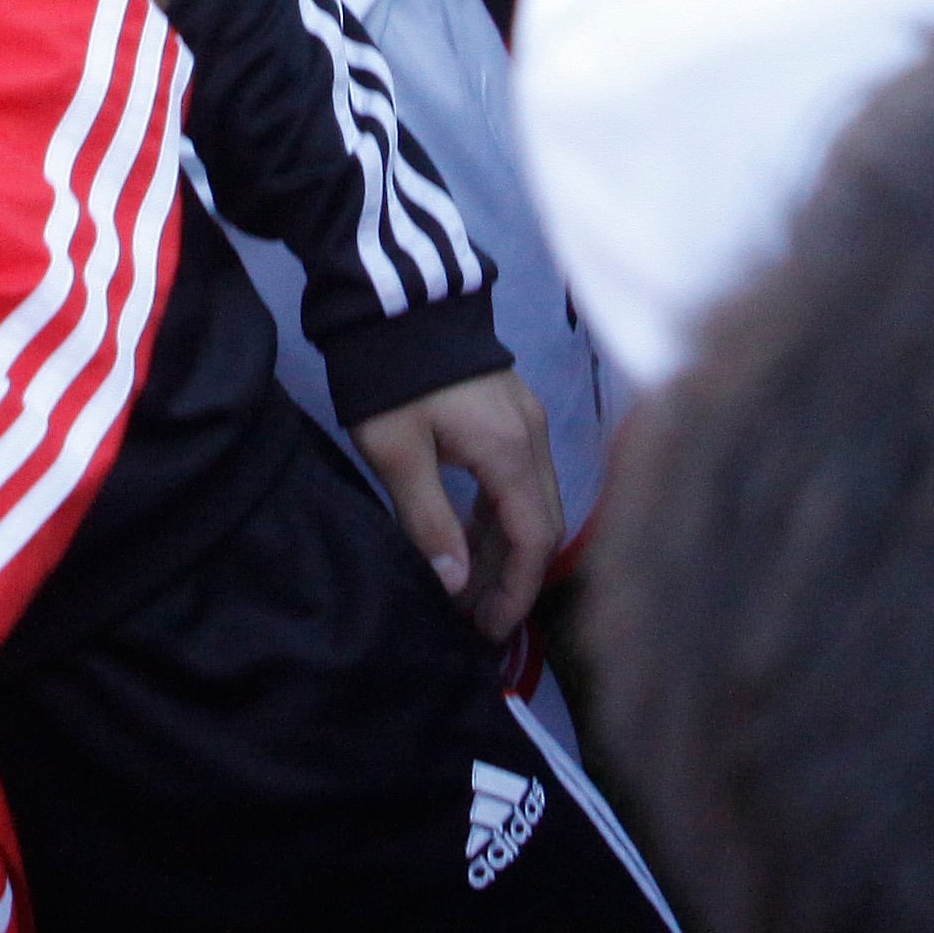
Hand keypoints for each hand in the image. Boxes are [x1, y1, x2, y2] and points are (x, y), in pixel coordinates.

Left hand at [350, 370, 559, 640]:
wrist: (391, 302)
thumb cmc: (392, 380)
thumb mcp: (398, 454)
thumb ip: (429, 522)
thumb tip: (455, 586)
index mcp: (510, 451)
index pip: (533, 539)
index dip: (516, 591)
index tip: (489, 630)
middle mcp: (531, 437)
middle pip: (542, 523)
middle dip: (513, 577)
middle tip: (475, 619)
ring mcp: (525, 420)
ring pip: (531, 501)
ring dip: (504, 548)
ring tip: (466, 590)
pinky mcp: (510, 411)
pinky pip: (518, 478)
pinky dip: (500, 515)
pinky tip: (470, 539)